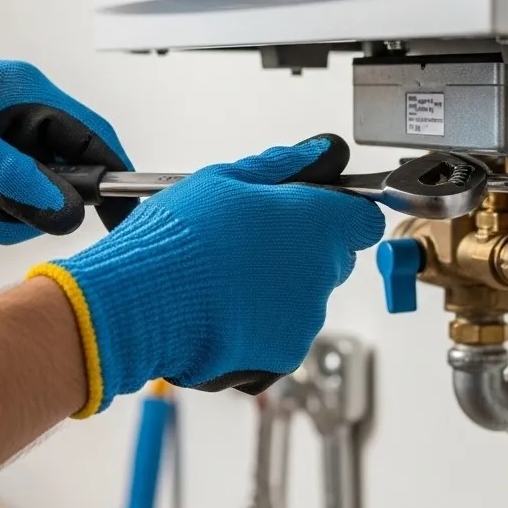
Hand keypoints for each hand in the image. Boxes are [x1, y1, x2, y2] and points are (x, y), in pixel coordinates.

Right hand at [28, 135, 384, 416]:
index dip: (339, 215)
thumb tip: (313, 153)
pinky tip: (222, 311)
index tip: (314, 214)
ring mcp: (306, 318)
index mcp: (317, 223)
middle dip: (301, 251)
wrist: (144, 302)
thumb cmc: (178, 239)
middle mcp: (322, 272)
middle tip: (251, 245)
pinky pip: (282, 334)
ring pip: (304, 299)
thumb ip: (277, 167)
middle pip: (332, 259)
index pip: (363, 219)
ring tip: (224, 281)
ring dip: (277, 290)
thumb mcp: (222, 180)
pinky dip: (259, 326)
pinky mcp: (284, 354)